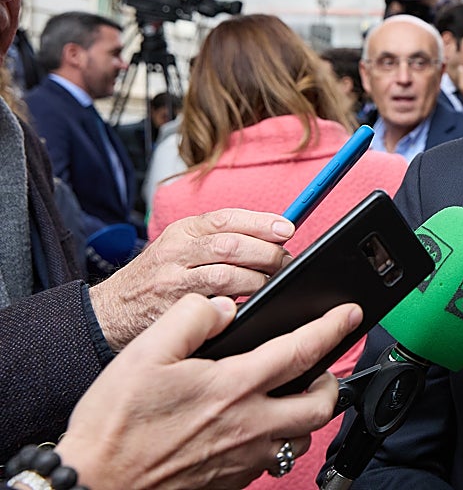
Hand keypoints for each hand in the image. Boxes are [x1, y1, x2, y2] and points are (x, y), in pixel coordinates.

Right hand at [55, 293, 361, 489]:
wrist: (93, 484)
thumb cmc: (114, 423)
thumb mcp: (146, 351)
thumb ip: (191, 317)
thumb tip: (224, 307)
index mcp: (234, 386)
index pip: (302, 350)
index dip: (333, 327)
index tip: (350, 314)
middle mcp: (249, 425)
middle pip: (321, 405)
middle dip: (331, 381)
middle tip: (322, 366)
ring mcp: (242, 459)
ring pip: (301, 438)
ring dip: (307, 416)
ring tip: (293, 397)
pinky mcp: (230, 482)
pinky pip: (272, 461)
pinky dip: (278, 442)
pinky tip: (258, 428)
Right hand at [90, 208, 294, 349]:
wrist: (108, 312)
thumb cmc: (155, 278)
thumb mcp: (180, 246)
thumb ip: (220, 238)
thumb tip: (274, 237)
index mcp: (182, 230)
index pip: (227, 218)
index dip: (261, 222)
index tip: (286, 229)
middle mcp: (176, 252)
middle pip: (231, 246)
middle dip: (267, 253)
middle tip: (286, 262)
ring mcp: (172, 281)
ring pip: (226, 275)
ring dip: (257, 280)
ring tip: (272, 283)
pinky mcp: (172, 310)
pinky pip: (214, 305)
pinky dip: (237, 303)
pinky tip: (249, 303)